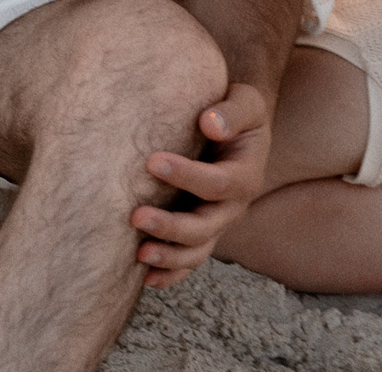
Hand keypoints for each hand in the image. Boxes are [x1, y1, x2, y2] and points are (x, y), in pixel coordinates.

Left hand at [131, 82, 273, 287]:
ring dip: (169, 257)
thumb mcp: (246, 102)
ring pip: (197, 251)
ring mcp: (217, 223)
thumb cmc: (235, 112)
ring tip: (139, 253)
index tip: (151, 161)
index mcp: (246, 175)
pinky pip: (189, 261)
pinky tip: (146, 279)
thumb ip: (232, 112)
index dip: (186, 176)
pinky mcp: (202, 233)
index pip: (217, 183)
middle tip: (135, 216)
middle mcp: (233, 206)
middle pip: (205, 226)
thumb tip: (209, 123)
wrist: (235, 128)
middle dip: (171, 226)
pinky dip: (171, 274)